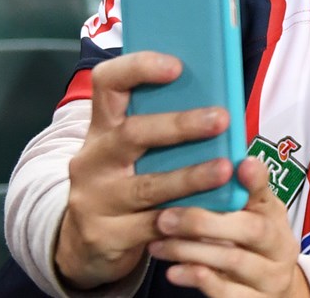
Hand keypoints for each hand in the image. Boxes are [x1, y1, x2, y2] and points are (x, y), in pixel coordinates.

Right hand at [55, 53, 235, 289]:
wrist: (84, 244)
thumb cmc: (125, 184)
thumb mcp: (133, 154)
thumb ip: (162, 130)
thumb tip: (220, 103)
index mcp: (103, 128)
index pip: (108, 84)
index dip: (138, 68)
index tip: (176, 65)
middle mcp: (93, 159)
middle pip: (132, 134)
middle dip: (179, 125)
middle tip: (221, 118)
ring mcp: (95, 199)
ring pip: (147, 185)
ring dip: (190, 176)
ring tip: (225, 169)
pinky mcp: (105, 235)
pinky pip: (153, 226)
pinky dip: (186, 220)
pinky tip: (213, 215)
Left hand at [151, 159, 307, 297]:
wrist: (272, 290)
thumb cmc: (251, 244)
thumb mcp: (251, 215)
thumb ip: (239, 190)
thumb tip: (230, 154)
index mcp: (276, 216)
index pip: (267, 194)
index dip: (256, 181)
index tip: (241, 165)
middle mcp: (280, 246)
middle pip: (251, 230)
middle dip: (205, 222)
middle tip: (166, 217)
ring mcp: (271, 277)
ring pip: (234, 261)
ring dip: (191, 251)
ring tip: (157, 244)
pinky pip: (229, 293)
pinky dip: (200, 281)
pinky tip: (174, 272)